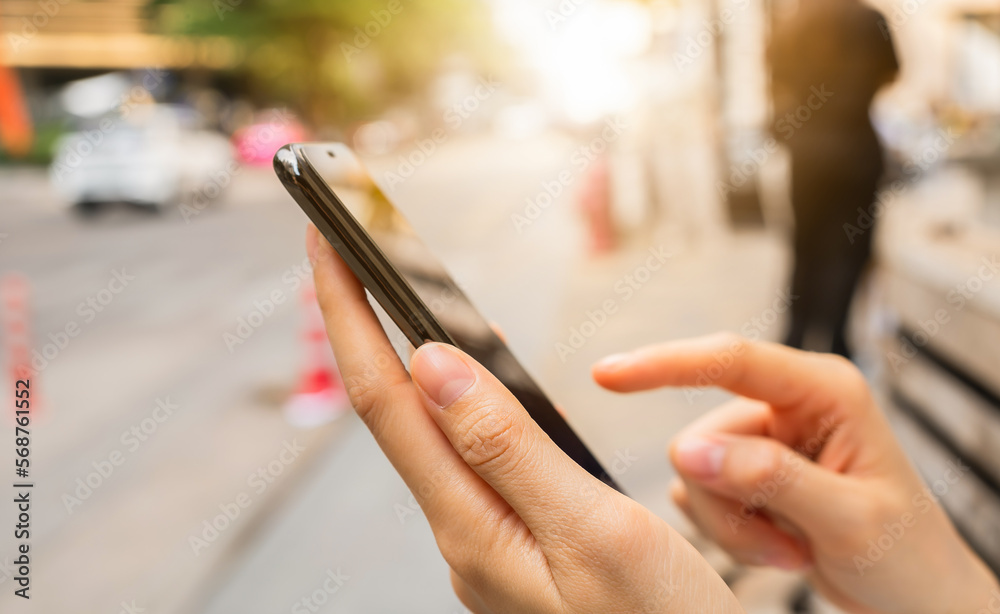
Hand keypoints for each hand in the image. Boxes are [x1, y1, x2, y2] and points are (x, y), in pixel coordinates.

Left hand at [306, 225, 744, 613]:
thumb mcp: (595, 531)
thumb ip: (508, 450)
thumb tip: (431, 364)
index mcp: (472, 528)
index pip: (386, 399)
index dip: (349, 315)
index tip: (326, 240)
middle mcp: (463, 533)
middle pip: (394, 410)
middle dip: (362, 322)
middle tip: (349, 247)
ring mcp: (485, 542)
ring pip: (430, 433)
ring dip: (407, 357)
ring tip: (395, 295)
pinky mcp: (513, 544)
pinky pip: (469, 459)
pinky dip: (459, 401)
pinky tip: (473, 382)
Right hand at [593, 334, 998, 613]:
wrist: (915, 596)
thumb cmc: (908, 552)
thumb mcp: (848, 517)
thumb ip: (769, 477)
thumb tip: (689, 450)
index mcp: (823, 390)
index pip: (730, 361)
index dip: (664, 364)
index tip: (608, 374)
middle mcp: (787, 406)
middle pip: (700, 438)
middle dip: (732, 504)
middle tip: (785, 543)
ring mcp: (764, 441)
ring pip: (695, 476)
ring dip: (735, 527)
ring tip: (791, 548)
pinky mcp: (748, 473)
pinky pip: (702, 499)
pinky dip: (733, 536)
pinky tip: (780, 546)